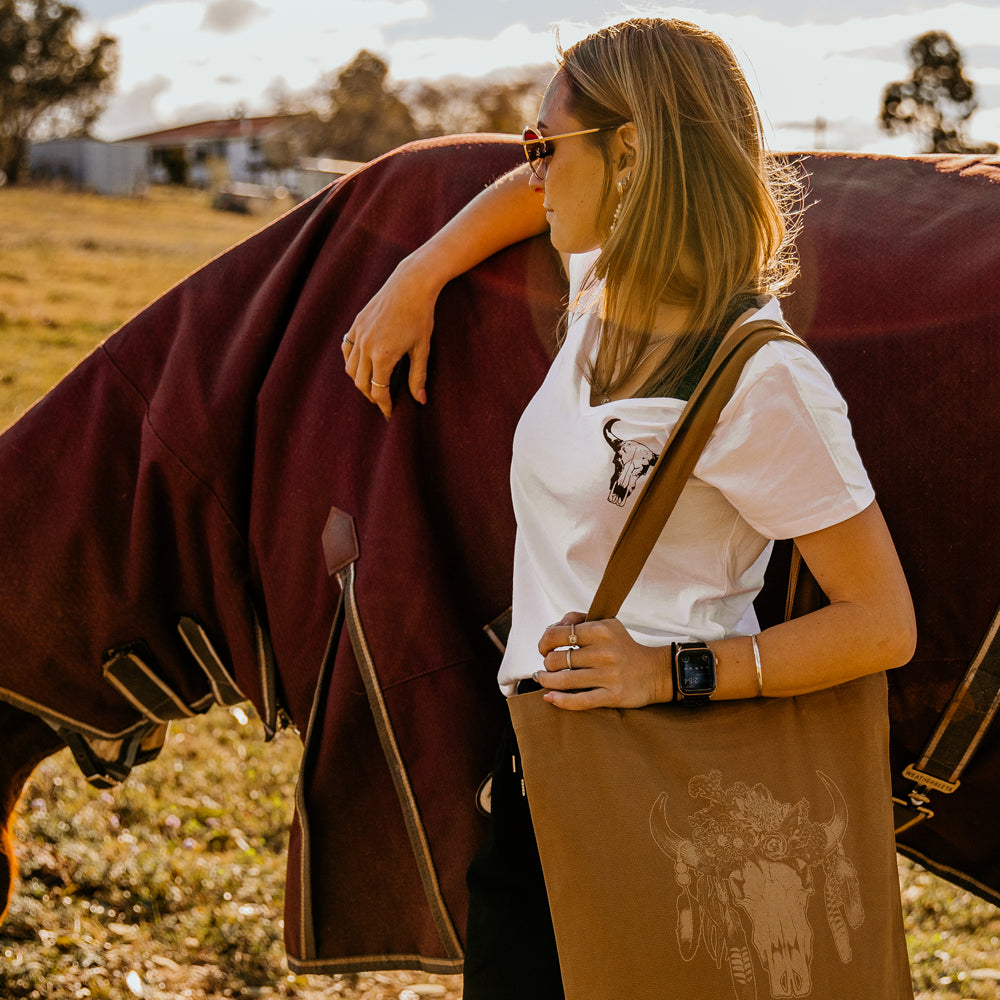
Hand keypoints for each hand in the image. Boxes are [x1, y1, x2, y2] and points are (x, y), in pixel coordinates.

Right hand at [341, 256, 438, 418]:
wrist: (410, 284)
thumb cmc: (421, 316)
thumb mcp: (422, 348)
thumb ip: (418, 376)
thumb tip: (420, 400)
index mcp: (383, 356)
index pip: (378, 391)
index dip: (384, 405)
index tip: (390, 413)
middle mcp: (366, 347)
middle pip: (361, 383)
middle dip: (371, 396)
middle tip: (383, 402)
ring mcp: (358, 334)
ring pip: (350, 368)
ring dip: (360, 381)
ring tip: (372, 386)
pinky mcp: (356, 324)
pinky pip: (346, 350)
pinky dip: (351, 362)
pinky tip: (361, 366)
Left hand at [535, 613, 672, 709]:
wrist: (655, 671)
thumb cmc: (623, 646)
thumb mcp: (605, 623)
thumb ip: (577, 619)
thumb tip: (551, 629)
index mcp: (600, 630)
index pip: (557, 634)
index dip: (544, 642)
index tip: (545, 649)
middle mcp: (604, 652)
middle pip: (556, 659)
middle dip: (547, 664)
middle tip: (549, 666)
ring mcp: (608, 675)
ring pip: (563, 680)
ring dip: (547, 681)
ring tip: (544, 679)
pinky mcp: (612, 695)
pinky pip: (579, 700)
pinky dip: (560, 700)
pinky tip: (550, 697)